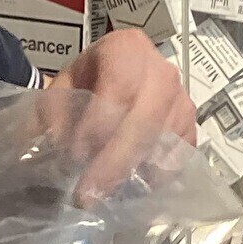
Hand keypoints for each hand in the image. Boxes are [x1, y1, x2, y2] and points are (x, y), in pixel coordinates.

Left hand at [50, 29, 197, 200]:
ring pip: (166, 140)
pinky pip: (181, 156)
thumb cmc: (82, 88)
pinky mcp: (190, 128)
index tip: (75, 154)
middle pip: (147, 117)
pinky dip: (157, 176)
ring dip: (134, 171)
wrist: (101, 87)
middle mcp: (162, 71)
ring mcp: (181, 100)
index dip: (99, 123)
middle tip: (89, 193)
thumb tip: (58, 153)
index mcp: (127, 49)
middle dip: (116, 160)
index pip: (121, 85)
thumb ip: (53, 119)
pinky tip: (131, 187)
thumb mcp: (57, 94)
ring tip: (104, 194)